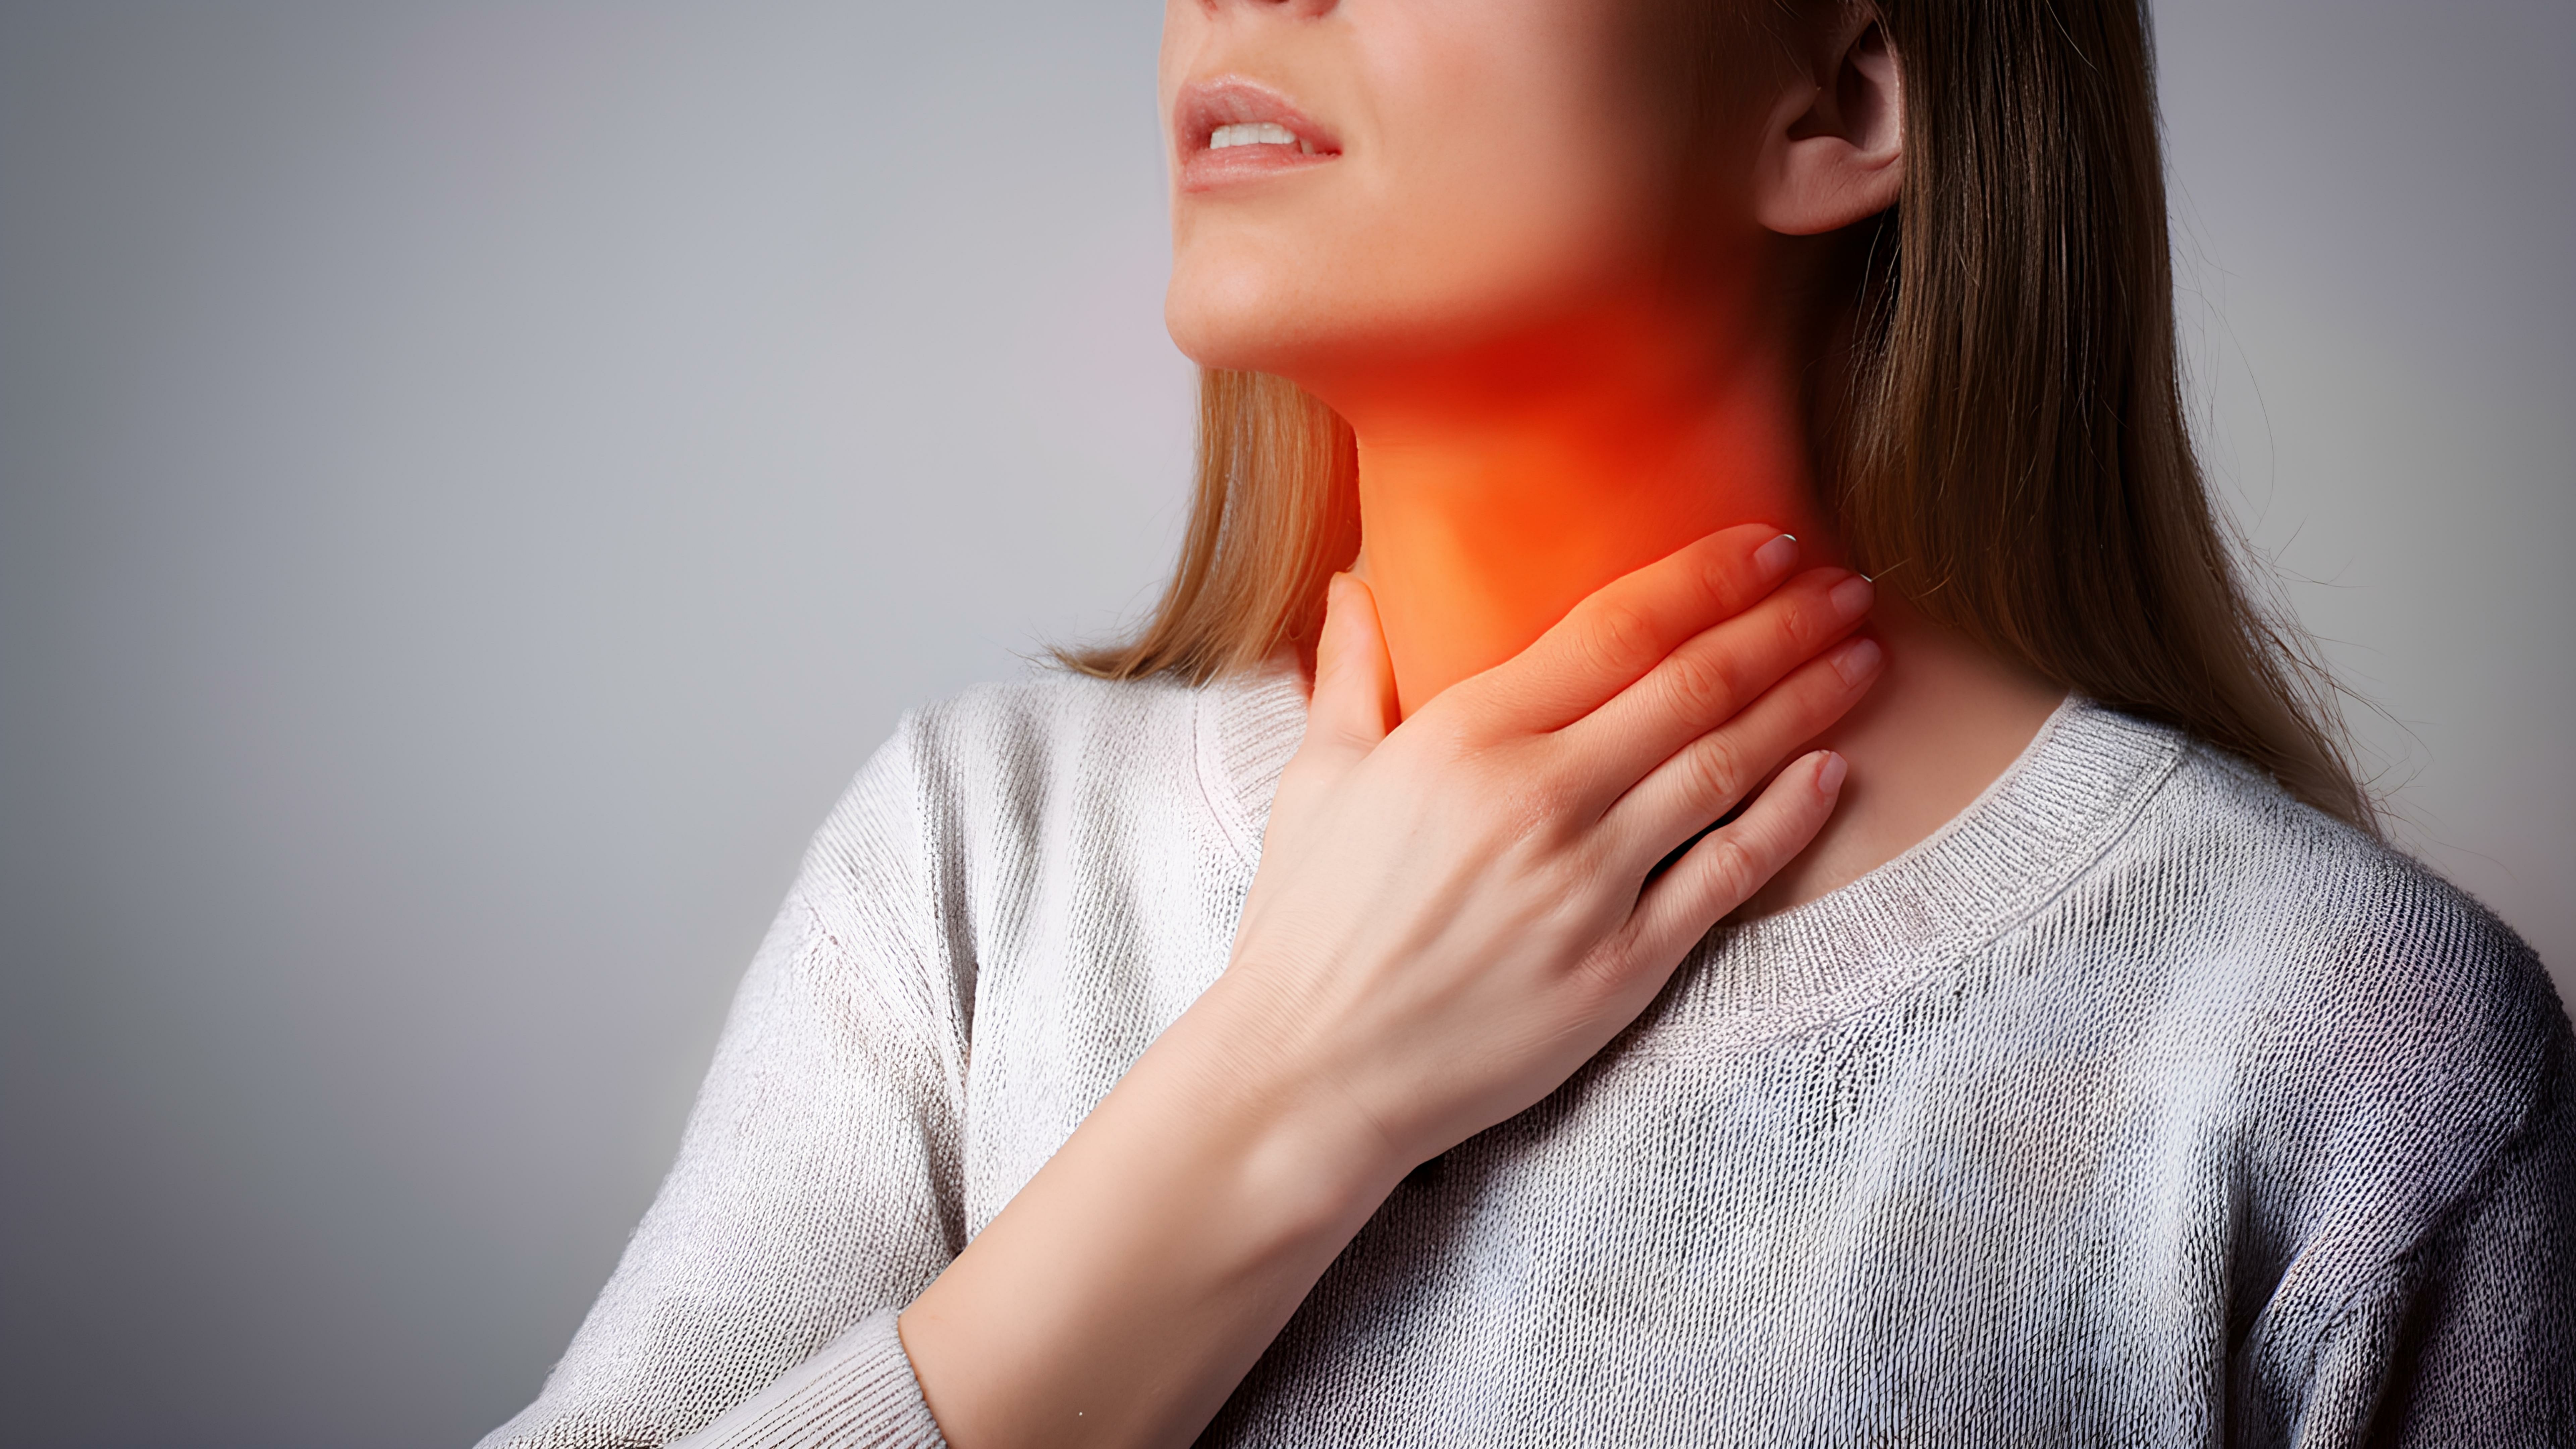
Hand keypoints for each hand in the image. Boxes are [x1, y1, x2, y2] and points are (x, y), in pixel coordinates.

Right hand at [899, 525, 1878, 1448]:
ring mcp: (1589, 885)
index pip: (1618, 628)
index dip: (1706, 578)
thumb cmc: (1307, 923)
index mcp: (1467, 737)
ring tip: (1863, 659)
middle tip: (1848, 587)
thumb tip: (1354, 584)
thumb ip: (1353, 674)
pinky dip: (1789, 820)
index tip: (1770, 544)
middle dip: (1783, 626)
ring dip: (1806, 705)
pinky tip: (1833, 774)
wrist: (1311, 1073)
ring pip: (1726, 769)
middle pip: (1694, 687)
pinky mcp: (1621, 968)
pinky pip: (1728, 877)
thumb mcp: (1316, 780)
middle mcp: (1541, 798)